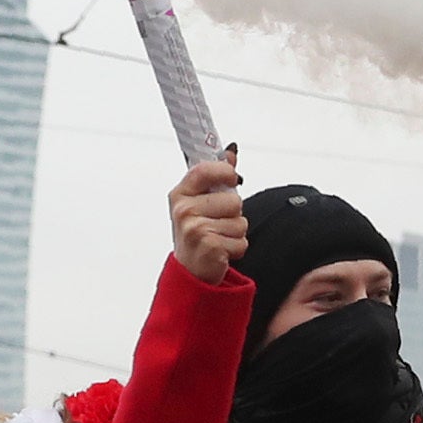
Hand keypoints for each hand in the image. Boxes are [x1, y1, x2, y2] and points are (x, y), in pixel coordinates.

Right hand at [170, 156, 246, 284]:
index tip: (232, 178)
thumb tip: (230, 151)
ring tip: (219, 237)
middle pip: (233, 200)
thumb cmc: (196, 234)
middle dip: (233, 214)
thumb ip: (216, 176)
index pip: (205, 170)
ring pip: (240, 222)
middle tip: (217, 223)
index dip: (224, 171)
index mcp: (180, 194)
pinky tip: (221, 251)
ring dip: (236, 232)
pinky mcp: (209, 247)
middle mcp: (184, 210)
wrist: (190, 271)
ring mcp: (195, 229)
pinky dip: (237, 249)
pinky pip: (241, 241)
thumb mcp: (200, 201)